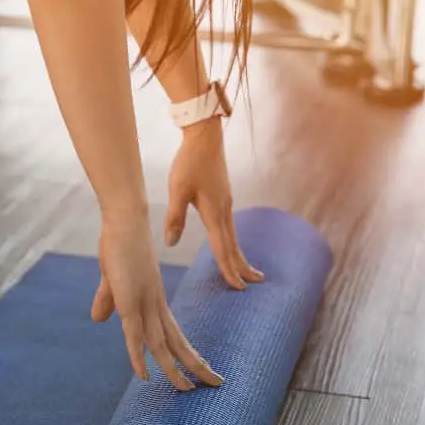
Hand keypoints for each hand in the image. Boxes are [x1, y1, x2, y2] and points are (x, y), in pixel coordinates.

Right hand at [90, 215, 223, 390]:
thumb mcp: (112, 279)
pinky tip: (145, 375)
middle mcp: (155, 306)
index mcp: (155, 301)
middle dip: (197, 365)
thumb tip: (99, 319)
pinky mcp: (128, 302)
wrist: (124, 221)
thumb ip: (107, 300)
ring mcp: (143, 305)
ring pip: (162, 345)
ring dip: (174, 369)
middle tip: (217, 384)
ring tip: (188, 390)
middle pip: (179, 343)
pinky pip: (134, 336)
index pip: (175, 334)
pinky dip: (139, 357)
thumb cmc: (120, 244)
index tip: (203, 369)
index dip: (188, 354)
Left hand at [164, 119, 263, 289]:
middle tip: (254, 283)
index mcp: (214, 212)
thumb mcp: (177, 189)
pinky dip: (233, 240)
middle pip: (234, 245)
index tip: (238, 287)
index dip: (229, 269)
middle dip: (242, 266)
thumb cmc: (189, 162)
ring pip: (234, 236)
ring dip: (240, 254)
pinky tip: (230, 243)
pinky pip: (230, 226)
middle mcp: (224, 211)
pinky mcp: (224, 197)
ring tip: (248, 269)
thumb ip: (175, 217)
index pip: (223, 248)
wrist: (205, 137)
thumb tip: (171, 243)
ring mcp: (226, 203)